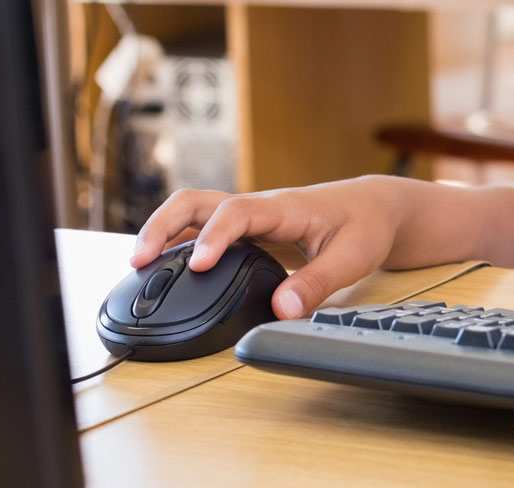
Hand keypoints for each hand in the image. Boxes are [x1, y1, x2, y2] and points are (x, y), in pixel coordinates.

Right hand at [128, 177, 404, 319]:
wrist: (375, 208)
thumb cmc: (366, 226)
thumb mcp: (354, 256)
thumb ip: (318, 283)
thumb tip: (281, 311)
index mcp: (285, 208)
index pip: (238, 212)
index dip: (214, 236)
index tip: (198, 265)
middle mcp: (259, 208)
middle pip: (197, 202)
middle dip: (164, 226)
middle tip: (141, 260)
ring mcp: (250, 218)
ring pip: (194, 213)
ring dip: (163, 233)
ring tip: (138, 267)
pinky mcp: (246, 232)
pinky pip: (203, 230)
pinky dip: (177, 244)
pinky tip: (164, 270)